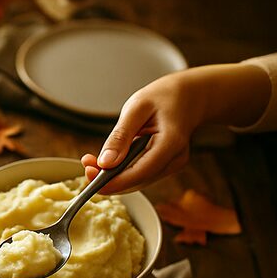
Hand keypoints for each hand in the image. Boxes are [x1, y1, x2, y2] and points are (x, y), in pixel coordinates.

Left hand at [81, 64, 270, 193]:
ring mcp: (172, 165)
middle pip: (137, 181)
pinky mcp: (166, 166)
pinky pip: (141, 174)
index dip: (113, 182)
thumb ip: (120, 136)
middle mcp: (174, 159)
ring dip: (113, 176)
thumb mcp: (137, 108)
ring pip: (137, 181)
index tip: (90, 179)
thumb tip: (105, 163)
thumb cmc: (164, 96)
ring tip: (91, 162)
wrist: (191, 95)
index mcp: (171, 143)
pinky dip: (123, 171)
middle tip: (85, 166)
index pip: (139, 173)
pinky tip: (109, 162)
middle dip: (109, 179)